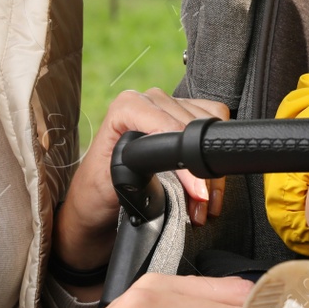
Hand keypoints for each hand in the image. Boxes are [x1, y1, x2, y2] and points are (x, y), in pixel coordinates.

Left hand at [55, 88, 228, 273]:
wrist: (94, 207)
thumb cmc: (95, 195)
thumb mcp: (110, 180)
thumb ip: (136, 168)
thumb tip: (171, 171)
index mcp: (128, 106)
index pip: (171, 127)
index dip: (188, 158)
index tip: (197, 190)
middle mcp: (149, 100)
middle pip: (194, 128)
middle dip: (202, 171)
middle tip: (201, 203)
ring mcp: (168, 107)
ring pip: (209, 128)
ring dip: (211, 170)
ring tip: (203, 201)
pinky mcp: (183, 117)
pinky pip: (214, 124)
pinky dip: (214, 158)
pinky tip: (205, 184)